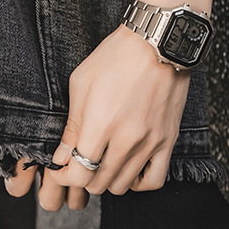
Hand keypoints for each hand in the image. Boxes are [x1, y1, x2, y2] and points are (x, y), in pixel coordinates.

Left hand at [5, 26, 190, 209]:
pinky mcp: (167, 141)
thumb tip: (61, 158)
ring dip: (107, 180)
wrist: (158, 42)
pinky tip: (128, 168)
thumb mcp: (81, 85)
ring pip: (122, 186)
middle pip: (98, 183)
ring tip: (102, 163)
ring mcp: (150, 142)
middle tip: (79, 164)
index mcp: (101, 124)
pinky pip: (154, 181)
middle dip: (82, 178)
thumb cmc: (116, 56)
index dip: (65, 177)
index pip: (78, 175)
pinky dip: (138, 182)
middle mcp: (127, 139)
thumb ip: (72, 127)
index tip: (62, 169)